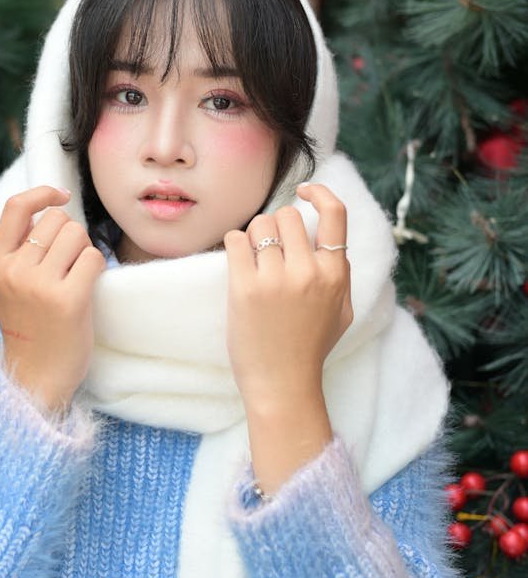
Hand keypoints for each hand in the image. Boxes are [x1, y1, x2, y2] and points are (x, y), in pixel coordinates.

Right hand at [0, 186, 105, 413]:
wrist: (34, 378)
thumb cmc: (31, 328)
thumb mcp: (10, 286)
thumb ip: (21, 251)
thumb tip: (55, 209)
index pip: (16, 208)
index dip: (42, 194)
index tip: (62, 195)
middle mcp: (14, 271)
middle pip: (57, 220)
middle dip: (70, 235)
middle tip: (68, 266)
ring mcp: (40, 285)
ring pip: (77, 235)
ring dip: (84, 252)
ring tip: (75, 280)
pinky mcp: (68, 299)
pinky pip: (94, 258)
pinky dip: (96, 269)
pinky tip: (86, 291)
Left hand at [223, 184, 352, 417]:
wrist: (283, 385)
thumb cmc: (311, 348)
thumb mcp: (342, 312)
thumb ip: (341, 274)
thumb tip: (331, 241)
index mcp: (335, 275)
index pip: (335, 213)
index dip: (319, 193)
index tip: (303, 192)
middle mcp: (308, 272)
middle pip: (287, 215)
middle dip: (276, 225)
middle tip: (271, 247)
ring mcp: (275, 280)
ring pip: (260, 225)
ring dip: (254, 235)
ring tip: (254, 258)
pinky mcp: (245, 289)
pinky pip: (235, 240)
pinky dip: (235, 244)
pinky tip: (238, 261)